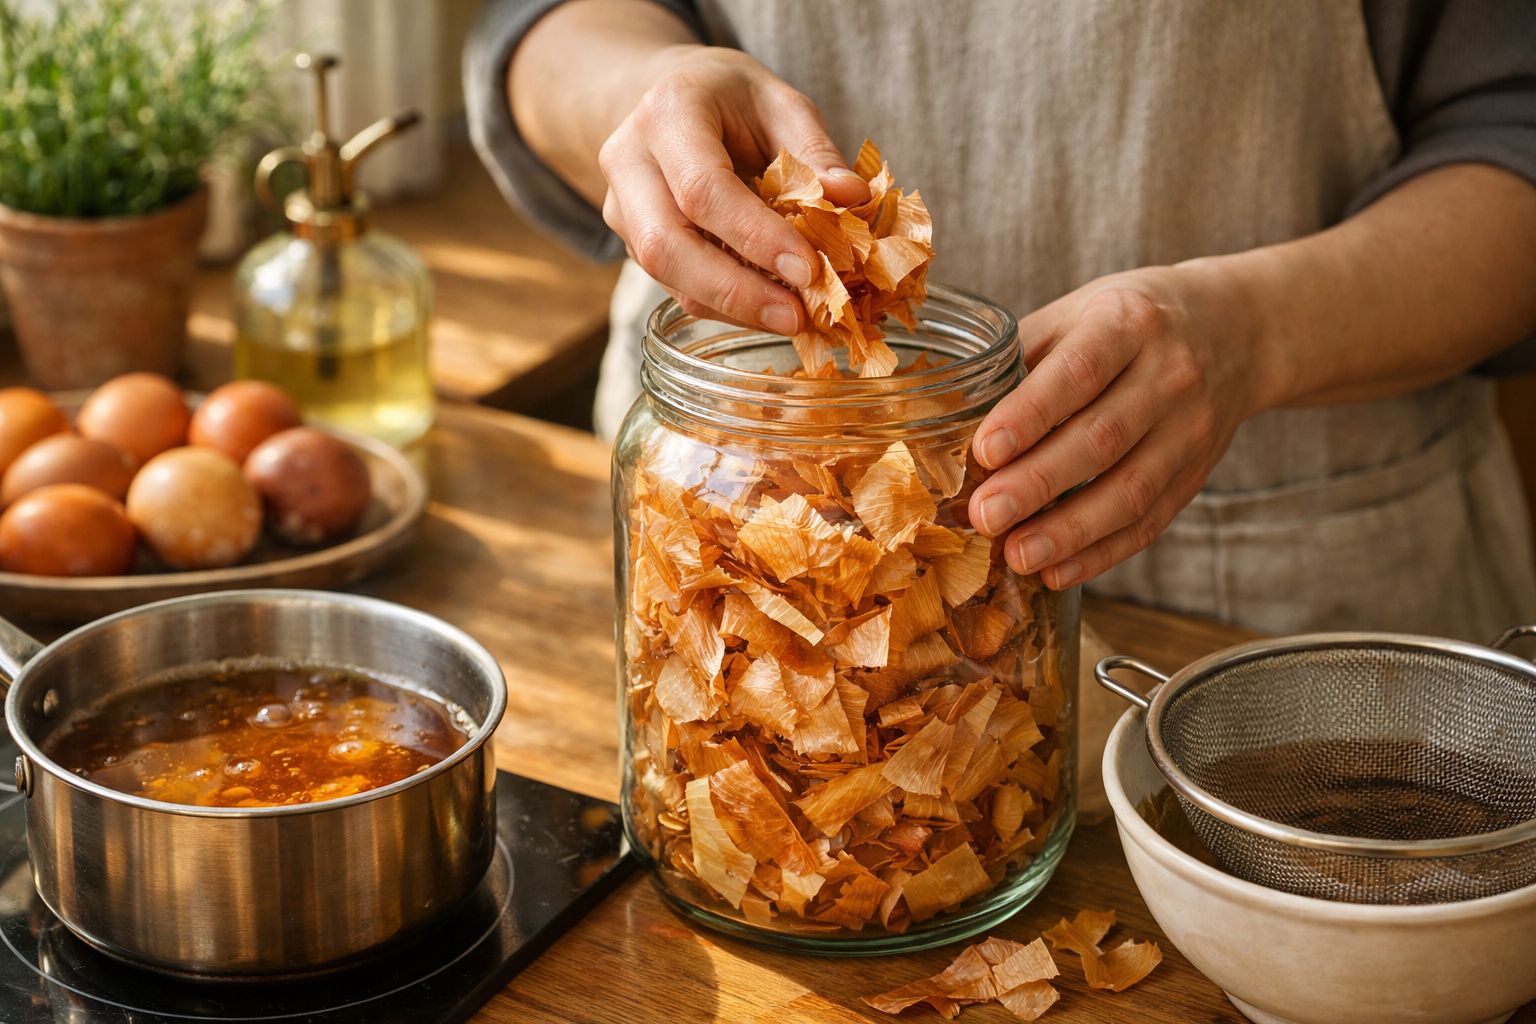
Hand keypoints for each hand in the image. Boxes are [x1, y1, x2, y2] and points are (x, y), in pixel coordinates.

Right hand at [597, 46, 869, 332]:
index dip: (755, 236)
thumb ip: (814, 152)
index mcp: (668, 113)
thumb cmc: (730, 100)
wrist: (670, 100)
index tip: (808, 268)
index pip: (702, 188)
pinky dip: (725, 305)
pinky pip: (674, 285)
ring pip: (666, 275)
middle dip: (735, 290)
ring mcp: (620, 206)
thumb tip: (852, 199)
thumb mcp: (780, 104)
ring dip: (731, 307)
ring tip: (790, 319)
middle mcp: (629, 161)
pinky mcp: (631, 242)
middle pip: (666, 244)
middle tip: (796, 316)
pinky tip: (767, 309)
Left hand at [967, 262, 1276, 588]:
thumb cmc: (1130, 322)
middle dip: (1039, 483)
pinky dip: (1102, 553)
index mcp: (1128, 323)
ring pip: (1131, 490)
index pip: (1080, 371)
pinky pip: (1150, 522)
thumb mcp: (1079, 313)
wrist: (1236, 329)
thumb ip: (1021, 358)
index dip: (1031, 414)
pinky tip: (1057, 572)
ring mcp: (1190, 429)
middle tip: (985, 516)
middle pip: (1103, 438)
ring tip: (1017, 556)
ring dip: (1070, 532)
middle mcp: (1170, 375)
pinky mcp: (1196, 474)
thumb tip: (945, 415)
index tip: (985, 451)